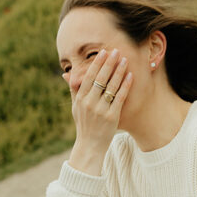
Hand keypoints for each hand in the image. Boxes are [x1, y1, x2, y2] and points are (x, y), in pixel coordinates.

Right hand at [69, 50, 132, 174]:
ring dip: (118, 71)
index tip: (103, 52)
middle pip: (100, 79)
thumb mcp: (75, 107)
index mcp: (80, 99)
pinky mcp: (112, 117)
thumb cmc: (83, 124)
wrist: (90, 145)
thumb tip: (66, 74)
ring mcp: (101, 110)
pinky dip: (125, 86)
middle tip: (116, 51)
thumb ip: (74, 90)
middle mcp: (90, 103)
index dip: (97, 64)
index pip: (89, 77)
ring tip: (124, 60)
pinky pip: (120, 97)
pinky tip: (130, 76)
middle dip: (109, 63)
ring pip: (111, 86)